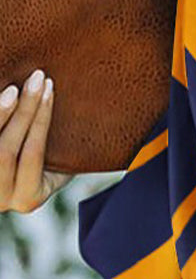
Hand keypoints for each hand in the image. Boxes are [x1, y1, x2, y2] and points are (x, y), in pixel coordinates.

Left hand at [0, 70, 72, 212]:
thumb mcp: (57, 169)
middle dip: (24, 111)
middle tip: (35, 80)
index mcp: (29, 198)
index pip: (33, 153)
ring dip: (0, 113)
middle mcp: (1, 198)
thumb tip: (103, 115)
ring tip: (13, 89)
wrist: (6, 186)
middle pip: (6, 151)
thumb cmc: (42, 170)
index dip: (40, 119)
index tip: (49, 88)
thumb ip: (66, 156)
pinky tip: (0, 97)